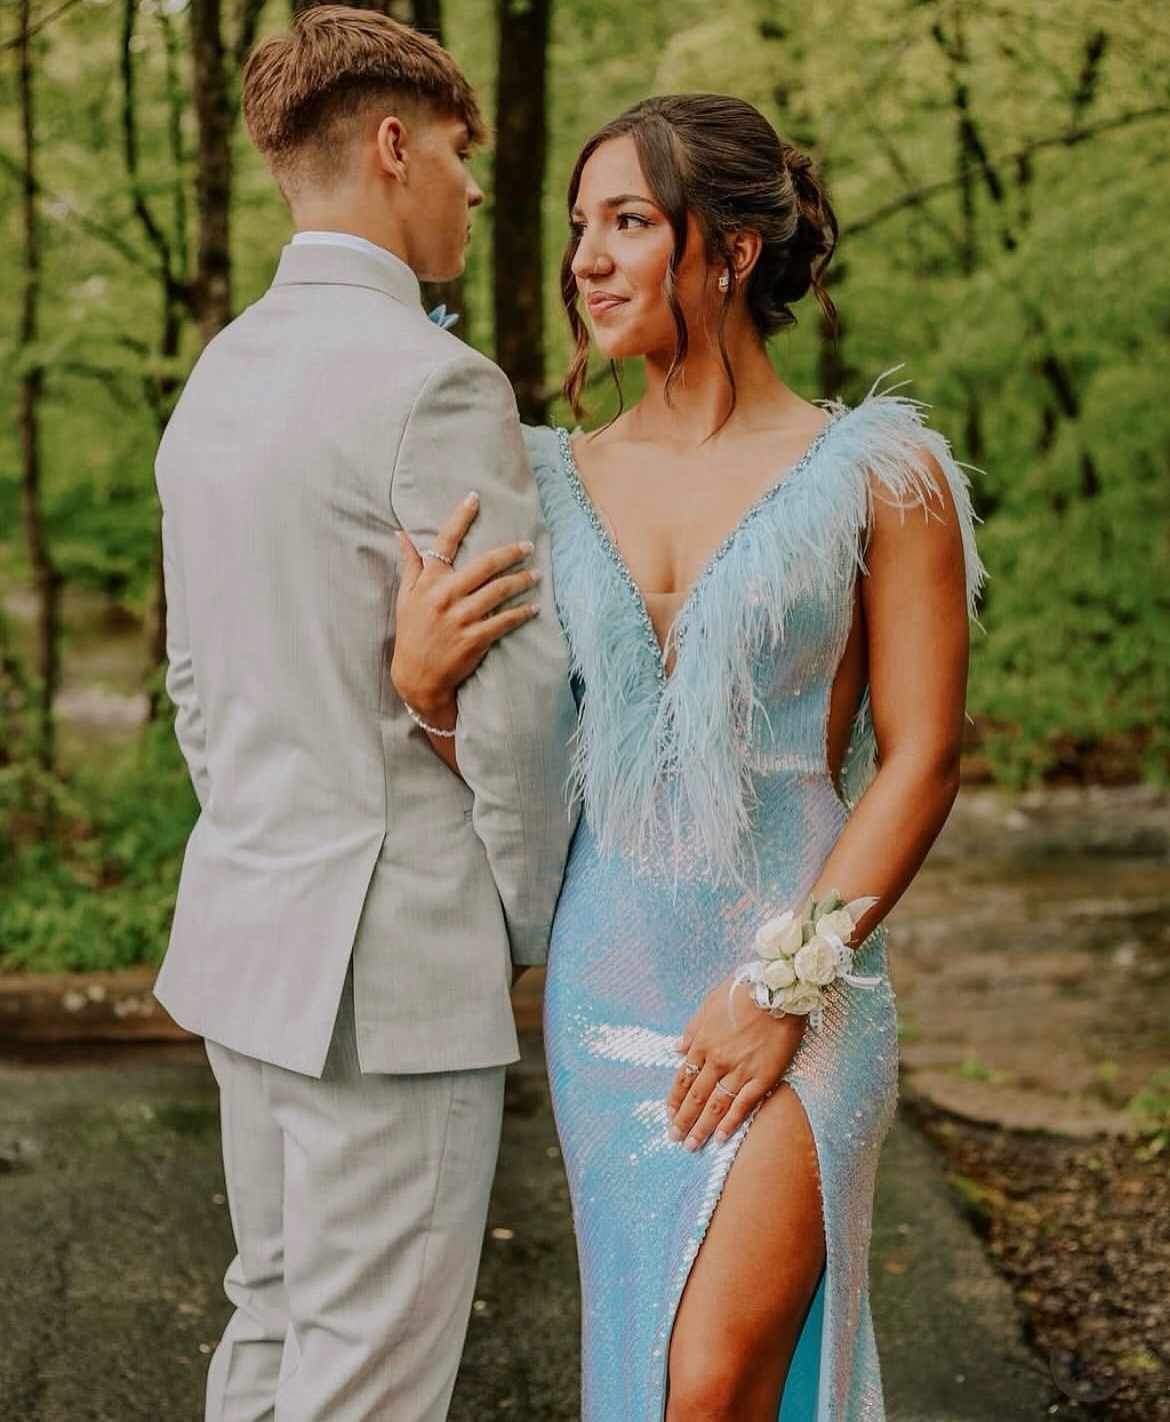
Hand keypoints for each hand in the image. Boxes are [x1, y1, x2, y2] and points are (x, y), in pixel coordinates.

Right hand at [390, 492, 541, 723]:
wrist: (417, 677)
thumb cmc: (411, 634)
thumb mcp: (404, 598)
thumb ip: (409, 565)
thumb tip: (401, 533)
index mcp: (428, 583)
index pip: (444, 543)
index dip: (459, 517)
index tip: (474, 498)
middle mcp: (445, 596)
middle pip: (484, 565)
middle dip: (509, 552)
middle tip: (527, 546)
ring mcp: (461, 618)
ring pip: (499, 590)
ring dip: (521, 580)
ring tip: (536, 575)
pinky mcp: (475, 639)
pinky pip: (504, 620)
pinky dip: (522, 612)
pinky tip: (533, 607)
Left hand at [666, 976, 806, 1150]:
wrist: (776, 989)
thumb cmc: (742, 991)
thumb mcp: (708, 1004)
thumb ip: (692, 1029)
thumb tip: (676, 1048)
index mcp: (702, 1042)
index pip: (683, 1078)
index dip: (675, 1100)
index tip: (669, 1115)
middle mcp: (717, 1060)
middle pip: (696, 1097)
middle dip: (683, 1120)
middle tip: (675, 1138)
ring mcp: (739, 1070)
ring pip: (715, 1106)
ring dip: (702, 1128)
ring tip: (692, 1146)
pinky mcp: (763, 1076)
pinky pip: (744, 1104)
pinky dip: (731, 1123)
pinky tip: (722, 1138)